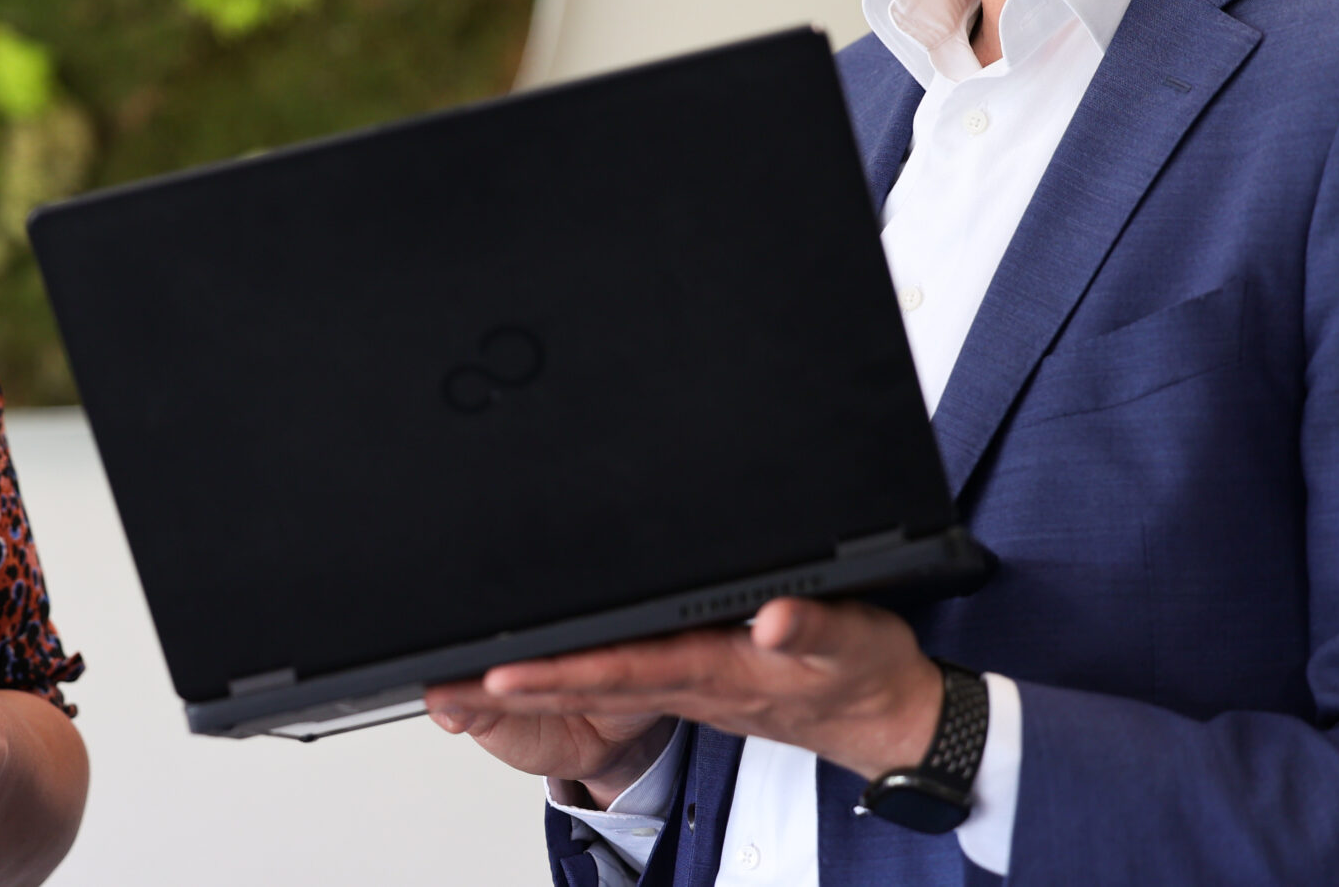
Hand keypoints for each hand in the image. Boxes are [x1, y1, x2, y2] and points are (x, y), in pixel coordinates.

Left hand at [426, 597, 944, 787]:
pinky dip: (578, 669)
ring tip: (472, 676)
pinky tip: (546, 662)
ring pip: (600, 679)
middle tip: (449, 683)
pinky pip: (624, 674)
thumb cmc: (867, 675)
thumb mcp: (851, 643)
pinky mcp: (699, 674)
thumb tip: (768, 622)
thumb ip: (809, 627)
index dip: (560, 672)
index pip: (621, 671)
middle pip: (589, 681)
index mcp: (717, 673)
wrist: (889, 716)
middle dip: (519, 685)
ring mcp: (690, 682)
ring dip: (538, 680)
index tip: (500, 674)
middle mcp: (691, 681)